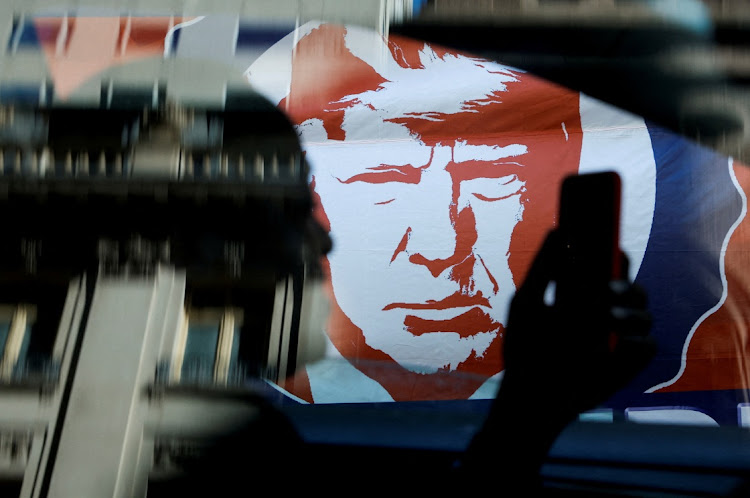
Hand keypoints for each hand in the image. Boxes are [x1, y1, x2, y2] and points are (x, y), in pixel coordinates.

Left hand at [460, 229, 654, 483]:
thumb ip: (544, 268)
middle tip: (606, 290)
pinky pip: (648, 345)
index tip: (609, 247)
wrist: (529, 394)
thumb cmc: (525, 346)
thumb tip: (558, 231)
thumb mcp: (528, 303)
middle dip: (625, 285)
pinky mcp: (628, 362)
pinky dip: (636, 342)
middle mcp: (607, 313)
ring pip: (645, 313)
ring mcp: (620, 338)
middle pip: (633, 287)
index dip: (614, 253)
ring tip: (607, 319)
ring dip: (630, 311)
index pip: (609, 266)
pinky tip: (617, 343)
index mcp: (584, 294)